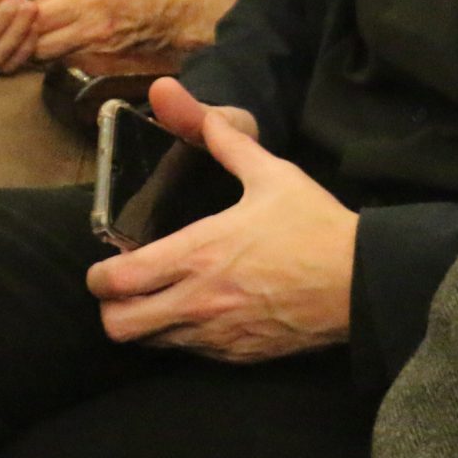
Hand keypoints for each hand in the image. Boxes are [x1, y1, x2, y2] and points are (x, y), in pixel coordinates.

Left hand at [29, 0, 192, 71]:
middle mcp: (88, 28)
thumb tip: (31, 6)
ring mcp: (94, 51)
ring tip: (38, 40)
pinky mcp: (99, 67)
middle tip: (21, 32)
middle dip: (24, 39)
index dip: (19, 17)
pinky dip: (58, 58)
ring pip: (48, 58)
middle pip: (36, 45)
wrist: (170, 17)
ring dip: (38, 51)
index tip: (17, 14)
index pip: (35, 17)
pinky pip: (66, 64)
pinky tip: (60, 49)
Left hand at [85, 79, 354, 362]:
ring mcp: (217, 336)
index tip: (105, 266)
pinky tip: (203, 313)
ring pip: (152, 345)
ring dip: (148, 324)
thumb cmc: (313, 225)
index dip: (98, 277)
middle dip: (112, 309)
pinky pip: (191, 354)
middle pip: (118, 327)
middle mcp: (197, 301)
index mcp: (197, 253)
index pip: (117, 281)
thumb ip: (222, 138)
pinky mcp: (239, 356)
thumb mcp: (270, 173)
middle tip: (126, 288)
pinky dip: (185, 337)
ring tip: (163, 299)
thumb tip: (183, 101)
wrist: (359, 281)